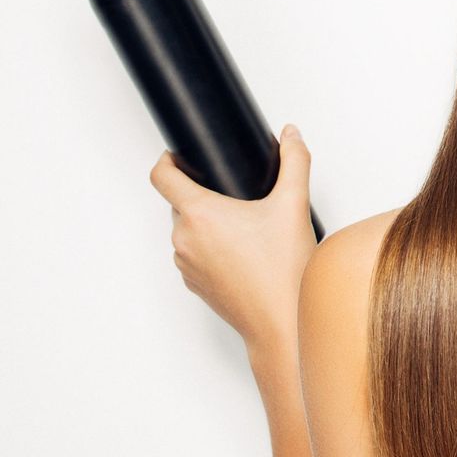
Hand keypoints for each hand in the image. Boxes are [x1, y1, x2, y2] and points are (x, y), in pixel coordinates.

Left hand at [148, 124, 317, 350]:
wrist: (283, 321)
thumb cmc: (284, 269)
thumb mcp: (294, 204)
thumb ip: (295, 161)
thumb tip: (292, 135)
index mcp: (199, 214)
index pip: (162, 177)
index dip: (167, 161)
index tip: (178, 157)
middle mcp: (184, 240)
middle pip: (179, 204)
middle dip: (202, 195)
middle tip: (235, 196)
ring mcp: (186, 265)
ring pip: (187, 232)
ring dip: (206, 224)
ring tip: (244, 227)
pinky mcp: (194, 285)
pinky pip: (194, 256)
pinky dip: (210, 249)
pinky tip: (242, 253)